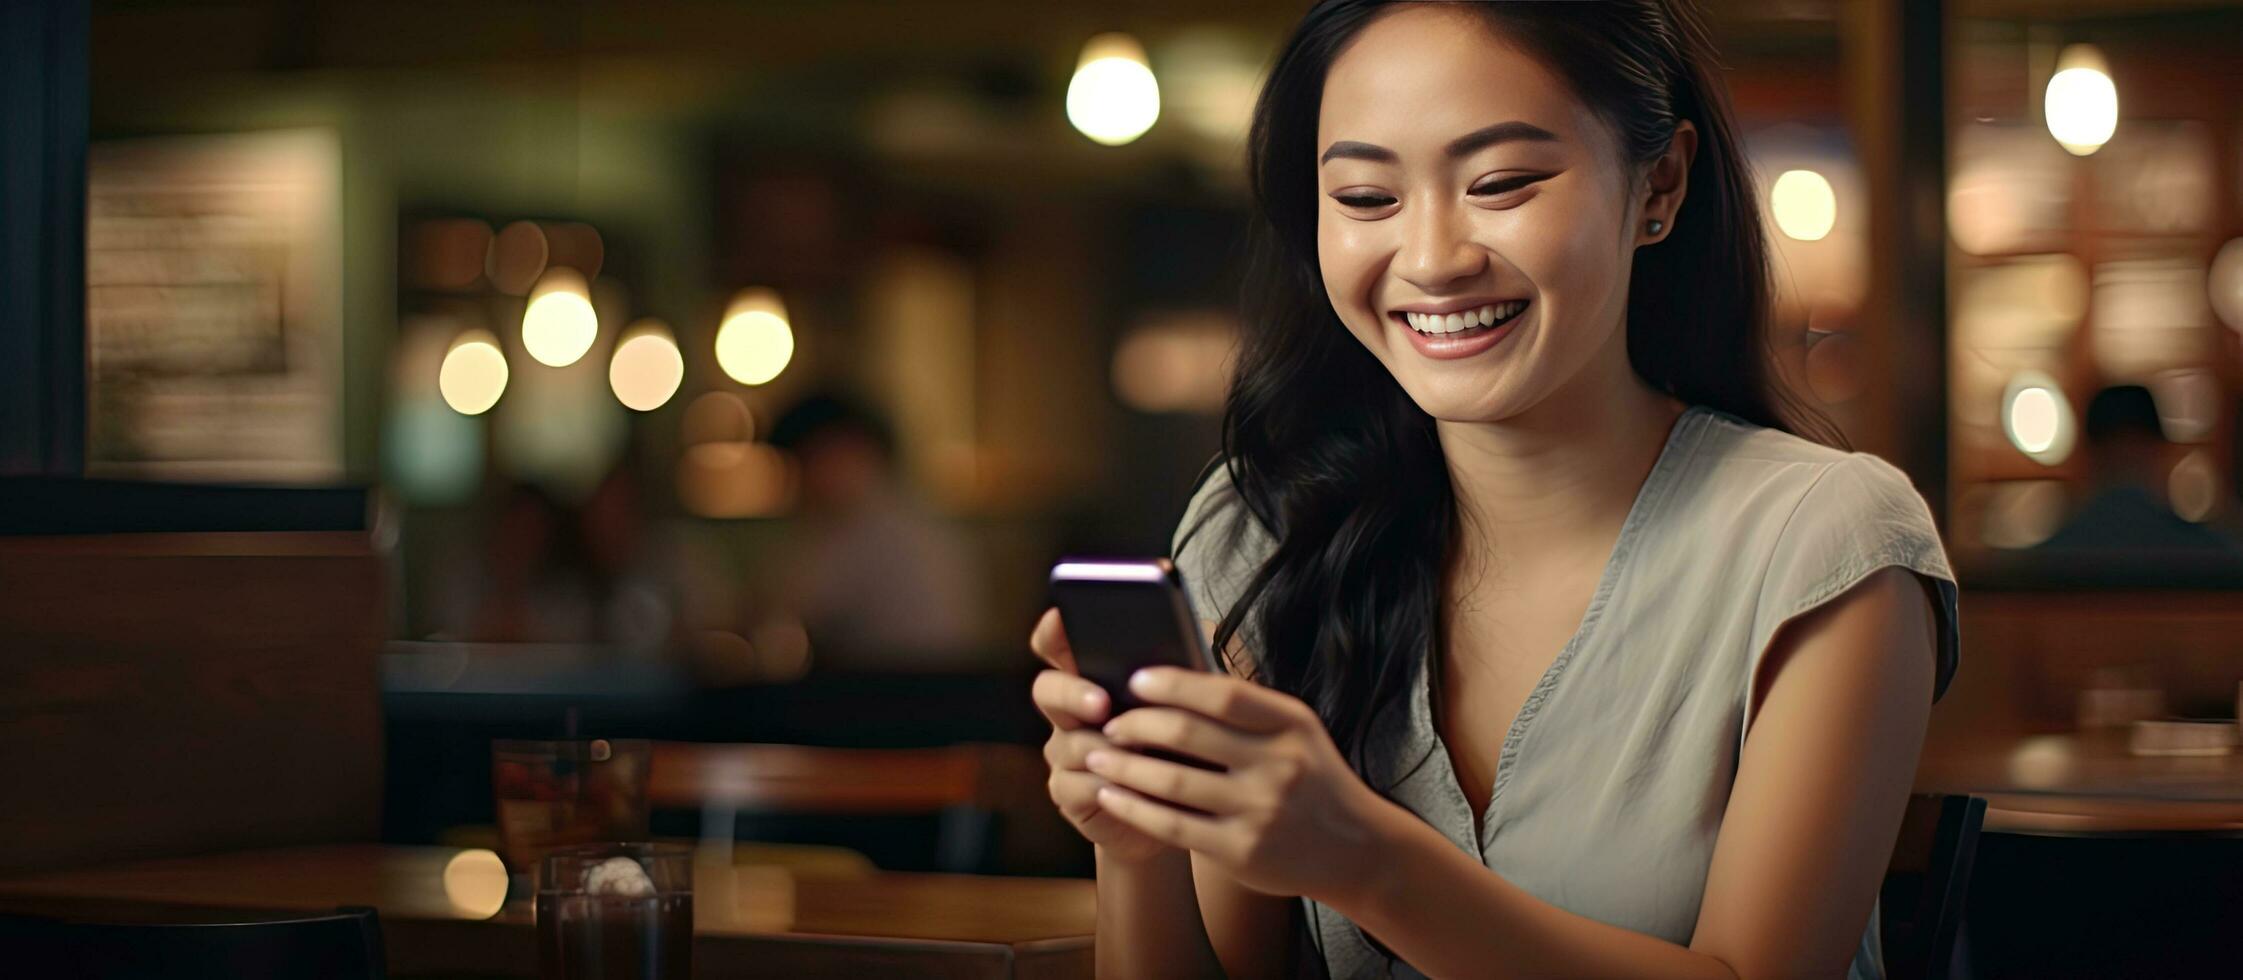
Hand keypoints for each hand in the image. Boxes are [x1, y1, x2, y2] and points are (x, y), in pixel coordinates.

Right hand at [1028, 608, 1171, 862]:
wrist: (1183, 807)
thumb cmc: (1185, 744)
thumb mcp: (1187, 702)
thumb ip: (1180, 670)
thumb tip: (1200, 628)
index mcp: (1093, 678)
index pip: (1058, 645)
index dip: (1054, 630)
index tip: (1061, 617)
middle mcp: (1069, 711)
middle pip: (1047, 689)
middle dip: (1072, 693)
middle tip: (1102, 703)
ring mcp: (1064, 751)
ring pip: (1068, 743)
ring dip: (1107, 748)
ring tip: (1143, 753)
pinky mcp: (1068, 793)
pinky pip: (1075, 785)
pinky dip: (1109, 785)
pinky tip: (1137, 787)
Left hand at [1087, 667, 1405, 904]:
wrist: (1356, 849)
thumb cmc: (1313, 780)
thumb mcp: (1297, 732)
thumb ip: (1248, 708)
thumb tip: (1174, 680)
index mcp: (1291, 723)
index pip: (1222, 694)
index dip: (1172, 683)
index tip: (1135, 680)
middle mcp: (1279, 764)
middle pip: (1188, 733)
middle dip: (1136, 724)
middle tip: (1108, 723)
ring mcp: (1260, 810)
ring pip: (1172, 781)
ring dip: (1123, 766)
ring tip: (1096, 756)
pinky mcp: (1241, 851)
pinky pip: (1172, 825)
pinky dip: (1134, 807)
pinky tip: (1111, 795)